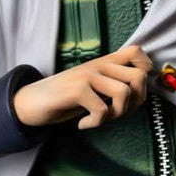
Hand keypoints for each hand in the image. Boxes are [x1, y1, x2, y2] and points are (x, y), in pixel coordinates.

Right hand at [13, 44, 154, 129]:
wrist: (30, 102)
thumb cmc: (66, 98)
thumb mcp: (93, 87)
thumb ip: (113, 84)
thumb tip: (141, 94)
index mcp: (105, 63)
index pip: (137, 52)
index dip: (145, 69)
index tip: (134, 90)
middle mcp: (99, 65)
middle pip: (139, 76)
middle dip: (136, 102)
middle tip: (117, 112)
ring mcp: (88, 75)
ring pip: (124, 93)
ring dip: (116, 115)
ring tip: (99, 119)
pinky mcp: (77, 89)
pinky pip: (102, 110)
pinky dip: (95, 123)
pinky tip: (83, 124)